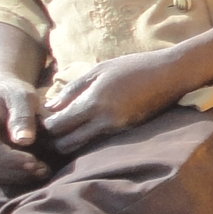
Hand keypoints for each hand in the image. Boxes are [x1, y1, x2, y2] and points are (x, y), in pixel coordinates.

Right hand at [0, 74, 50, 188]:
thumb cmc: (13, 92)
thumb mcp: (23, 96)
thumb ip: (23, 116)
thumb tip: (25, 141)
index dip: (10, 159)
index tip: (35, 162)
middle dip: (15, 172)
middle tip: (43, 170)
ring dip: (15, 176)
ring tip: (42, 171)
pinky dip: (11, 176)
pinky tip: (31, 171)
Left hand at [40, 49, 193, 155]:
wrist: (170, 74)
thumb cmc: (133, 66)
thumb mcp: (99, 70)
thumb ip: (73, 89)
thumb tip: (49, 107)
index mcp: (94, 102)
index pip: (57, 126)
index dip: (45, 126)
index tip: (41, 120)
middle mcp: (104, 120)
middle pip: (67, 144)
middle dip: (54, 141)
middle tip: (50, 132)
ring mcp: (117, 129)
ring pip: (82, 147)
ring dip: (71, 142)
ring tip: (66, 132)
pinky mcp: (127, 133)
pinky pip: (99, 141)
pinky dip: (88, 139)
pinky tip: (86, 130)